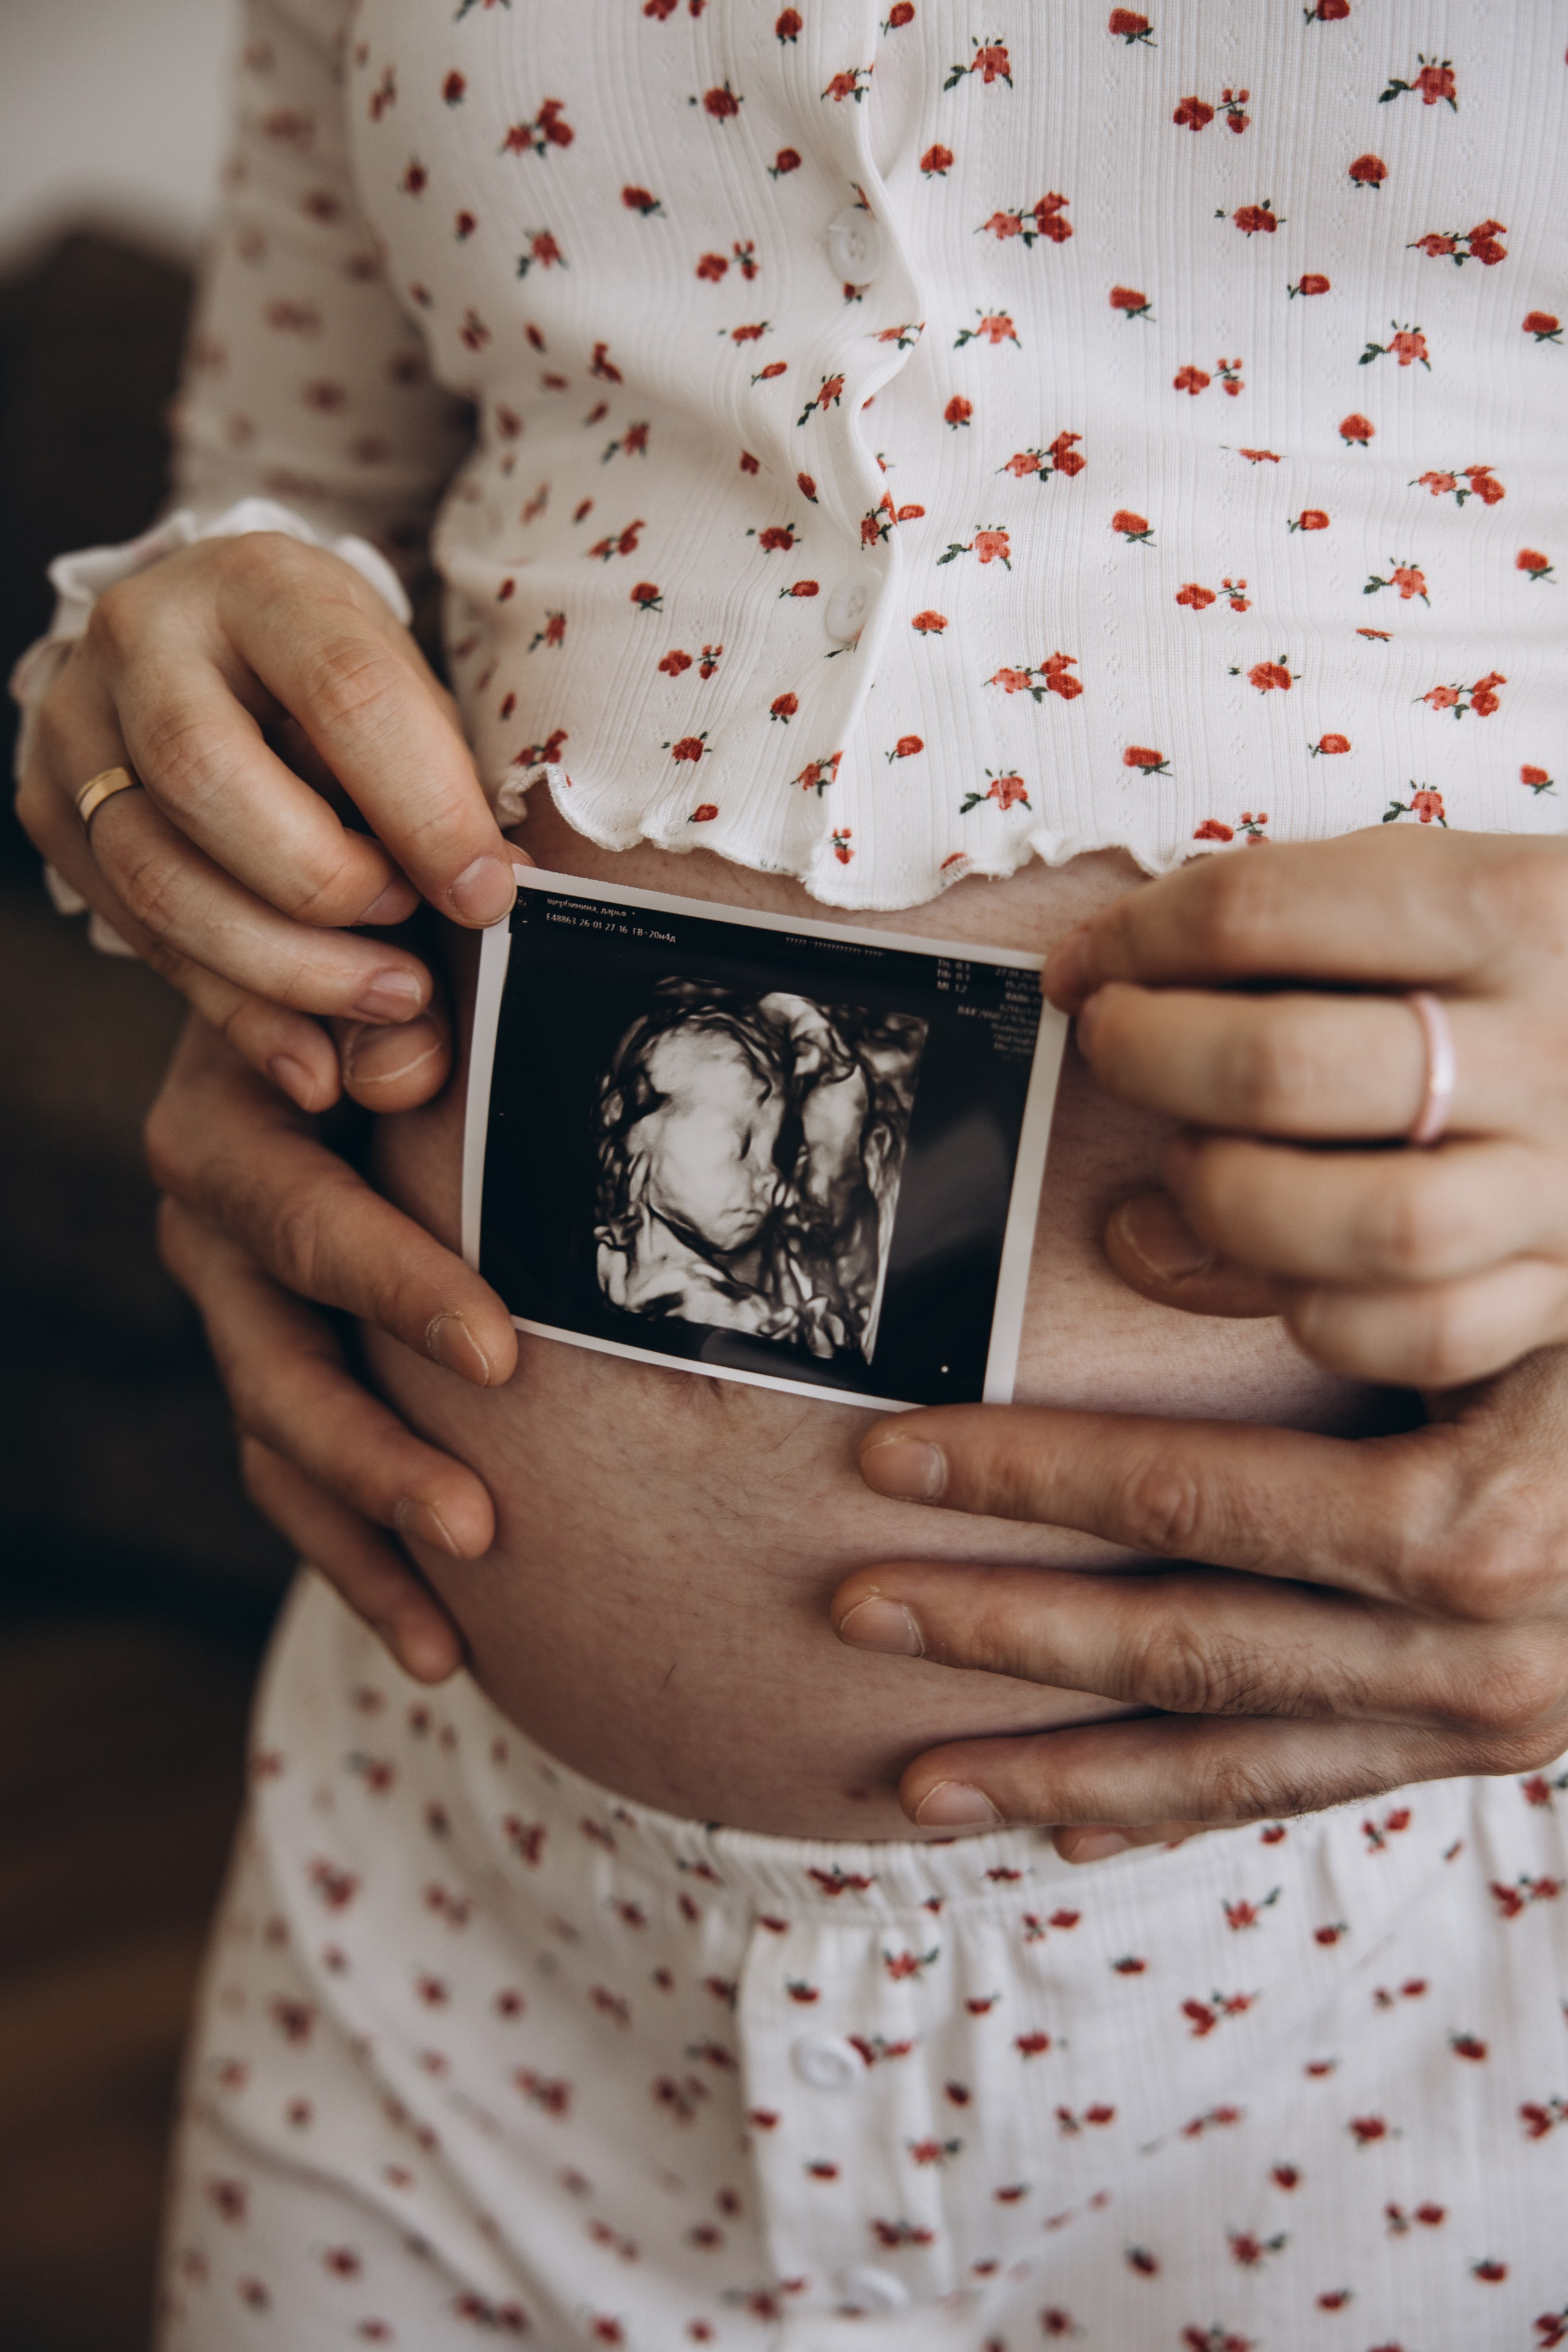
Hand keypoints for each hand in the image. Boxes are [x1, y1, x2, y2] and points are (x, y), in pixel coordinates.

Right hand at [15, 533, 516, 1112]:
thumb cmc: (334, 681)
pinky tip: (310, 1055)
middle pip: (210, 779)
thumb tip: (489, 901)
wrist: (220, 652)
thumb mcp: (404, 699)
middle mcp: (145, 638)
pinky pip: (139, 936)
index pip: (343, 693)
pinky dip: (236, 1010)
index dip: (424, 810)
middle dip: (327, 893)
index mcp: (260, 583)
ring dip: (283, 970)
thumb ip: (442, 791)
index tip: (486, 896)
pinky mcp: (52, 810)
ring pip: (156, 875)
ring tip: (385, 1006)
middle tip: (415, 959)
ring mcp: (78, 725)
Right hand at [147, 1010, 517, 1680]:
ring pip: (282, 1446)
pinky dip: (364, 1566)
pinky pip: (297, 1489)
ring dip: (368, 1536)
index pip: (307, 1217)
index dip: (396, 1284)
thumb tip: (406, 1061)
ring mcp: (238, 1310)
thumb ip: (394, 1004)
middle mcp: (215, 1227)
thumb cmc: (396, 973)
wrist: (335, 998)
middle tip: (478, 1524)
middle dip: (377, 1453)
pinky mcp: (273, 1371)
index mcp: (233, 1123)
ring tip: (456, 1625)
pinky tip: (443, 1647)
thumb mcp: (393, 967)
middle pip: (279, 1362)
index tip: (501, 1350)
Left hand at [836, 1355, 1567, 1854]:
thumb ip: (1325, 1282)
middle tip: (848, 1605)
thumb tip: (1122, 1228)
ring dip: (1055, 1766)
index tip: (888, 1449)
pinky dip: (1174, 1811)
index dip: (1023, 1477)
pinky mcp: (1483, 1755)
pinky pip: (1296, 1795)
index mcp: (1463, 1527)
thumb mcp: (1500, 1289)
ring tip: (910, 1775)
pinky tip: (1062, 1826)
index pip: (1183, 1505)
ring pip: (1220, 1753)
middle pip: (1177, 1643)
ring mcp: (1478, 1722)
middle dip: (999, 1628)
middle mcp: (1470, 1654)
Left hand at [1044, 827, 1567, 1388]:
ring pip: (1359, 1222)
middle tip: (1117, 1046)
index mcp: (1522, 905)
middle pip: (1286, 1070)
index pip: (1268, 909)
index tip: (1092, 963)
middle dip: (1157, 1062)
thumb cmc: (1548, 974)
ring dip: (1230, 1199)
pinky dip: (1318, 1314)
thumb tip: (1094, 984)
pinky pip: (1422, 1331)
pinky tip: (1283, 1274)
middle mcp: (1558, 1045)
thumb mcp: (1464, 895)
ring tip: (1195, 1166)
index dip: (1140, 938)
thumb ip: (1309, 928)